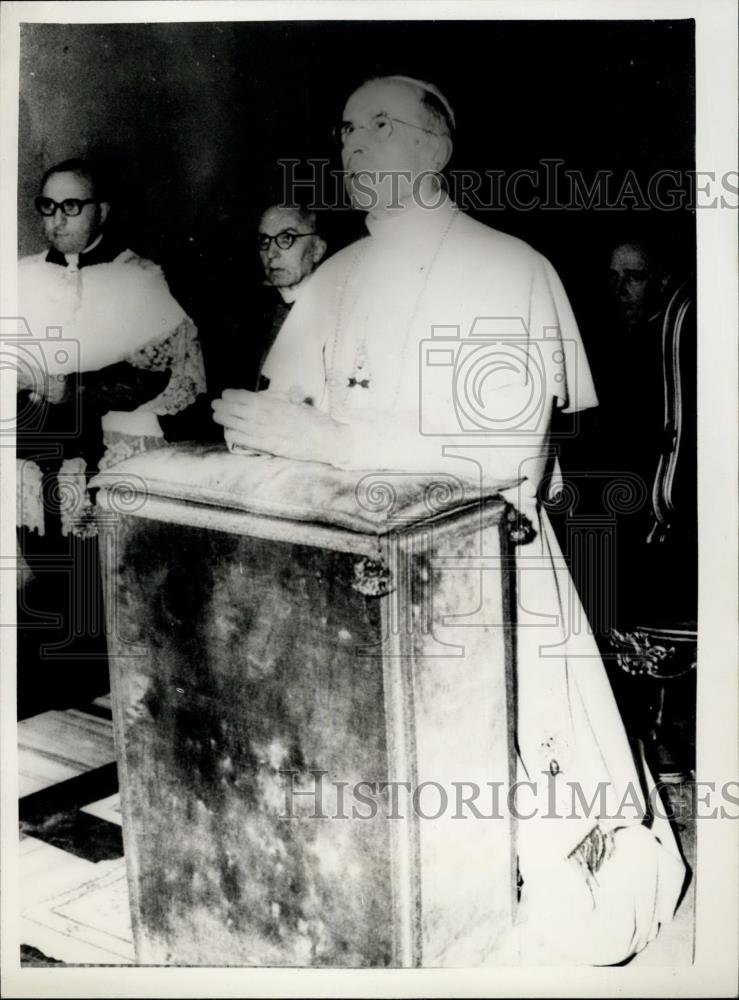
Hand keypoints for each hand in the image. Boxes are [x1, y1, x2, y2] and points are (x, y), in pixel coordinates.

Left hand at [211, 389, 349, 465]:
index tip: (226, 393)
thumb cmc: (316, 422)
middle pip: (244, 410)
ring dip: (228, 420)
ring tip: (216, 416)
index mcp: (281, 405)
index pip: (254, 398)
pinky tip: (228, 434)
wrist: (329, 440)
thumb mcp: (303, 405)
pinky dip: (239, 437)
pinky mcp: (274, 447)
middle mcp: (274, 417)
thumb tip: (288, 391)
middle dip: (227, 406)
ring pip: (244, 425)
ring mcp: (273, 433)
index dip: (237, 395)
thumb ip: (291, 398)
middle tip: (215, 404)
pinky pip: (252, 441)